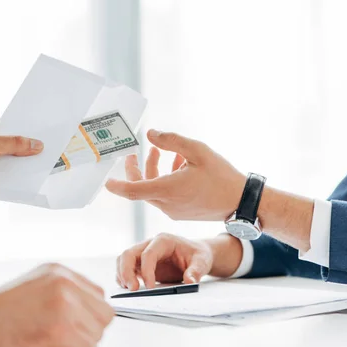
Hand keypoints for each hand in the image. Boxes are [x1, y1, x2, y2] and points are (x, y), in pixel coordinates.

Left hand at [0, 120, 43, 212]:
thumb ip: (14, 144)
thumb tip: (37, 145)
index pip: (10, 128)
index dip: (26, 131)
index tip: (44, 133)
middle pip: (13, 147)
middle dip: (27, 151)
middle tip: (49, 151)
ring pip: (11, 164)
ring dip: (22, 167)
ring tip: (45, 166)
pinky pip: (6, 179)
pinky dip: (15, 180)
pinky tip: (30, 180)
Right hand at [0, 263, 114, 346]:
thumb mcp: (34, 286)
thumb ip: (65, 293)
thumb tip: (89, 310)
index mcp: (60, 274)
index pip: (99, 296)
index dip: (89, 316)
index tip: (77, 325)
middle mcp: (65, 287)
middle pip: (103, 317)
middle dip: (88, 331)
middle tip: (65, 338)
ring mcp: (64, 308)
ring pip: (95, 337)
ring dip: (79, 346)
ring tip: (51, 343)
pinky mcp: (60, 332)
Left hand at [105, 129, 245, 220]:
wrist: (241, 202)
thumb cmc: (221, 176)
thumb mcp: (197, 151)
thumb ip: (171, 141)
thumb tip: (150, 134)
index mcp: (168, 190)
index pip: (132, 190)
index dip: (116, 185)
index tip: (105, 180)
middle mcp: (167, 204)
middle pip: (140, 188)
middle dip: (136, 168)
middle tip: (136, 152)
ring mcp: (173, 210)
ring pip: (153, 190)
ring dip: (154, 171)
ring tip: (163, 152)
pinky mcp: (181, 212)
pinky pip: (165, 196)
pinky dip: (166, 179)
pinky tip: (179, 164)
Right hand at [116, 233, 243, 289]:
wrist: (196, 254)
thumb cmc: (198, 255)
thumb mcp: (202, 262)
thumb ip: (196, 271)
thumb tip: (190, 282)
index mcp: (164, 240)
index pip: (148, 254)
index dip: (146, 271)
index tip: (150, 287)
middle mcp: (150, 244)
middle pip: (129, 254)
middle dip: (126, 271)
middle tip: (132, 290)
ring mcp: (143, 253)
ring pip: (123, 260)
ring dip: (122, 274)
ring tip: (129, 290)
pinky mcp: (141, 263)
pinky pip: (126, 268)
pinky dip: (123, 277)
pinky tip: (128, 288)